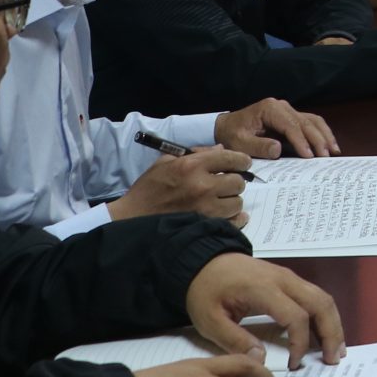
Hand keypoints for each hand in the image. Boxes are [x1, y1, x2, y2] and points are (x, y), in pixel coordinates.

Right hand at [109, 148, 252, 224]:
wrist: (133, 218)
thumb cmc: (149, 188)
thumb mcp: (166, 162)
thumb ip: (196, 153)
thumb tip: (221, 150)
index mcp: (193, 166)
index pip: (231, 157)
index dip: (241, 160)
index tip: (243, 163)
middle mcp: (203, 186)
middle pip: (238, 182)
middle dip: (234, 181)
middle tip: (226, 183)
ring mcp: (205, 208)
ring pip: (237, 202)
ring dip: (232, 200)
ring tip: (222, 200)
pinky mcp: (205, 226)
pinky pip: (233, 222)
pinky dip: (236, 219)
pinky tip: (233, 215)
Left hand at [185, 251, 345, 367]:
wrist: (204, 260)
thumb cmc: (206, 291)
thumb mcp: (210, 320)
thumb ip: (235, 340)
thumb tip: (262, 360)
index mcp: (264, 289)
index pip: (296, 316)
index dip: (300, 343)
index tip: (294, 365)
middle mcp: (284, 280)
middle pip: (320, 303)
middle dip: (331, 333)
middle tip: (333, 360)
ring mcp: (290, 277)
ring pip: (323, 298)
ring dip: (333, 324)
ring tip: (336, 350)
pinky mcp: (290, 280)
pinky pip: (315, 296)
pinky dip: (325, 316)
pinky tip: (324, 334)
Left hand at [215, 98, 338, 158]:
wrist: (227, 126)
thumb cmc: (232, 134)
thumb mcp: (239, 142)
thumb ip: (258, 146)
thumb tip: (278, 149)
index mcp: (270, 109)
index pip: (290, 125)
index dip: (301, 141)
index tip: (308, 156)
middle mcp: (282, 106)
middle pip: (306, 122)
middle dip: (318, 139)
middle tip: (326, 156)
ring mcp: (288, 110)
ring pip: (313, 121)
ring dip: (324, 135)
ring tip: (333, 151)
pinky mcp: (291, 117)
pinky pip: (311, 123)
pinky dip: (321, 133)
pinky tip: (329, 144)